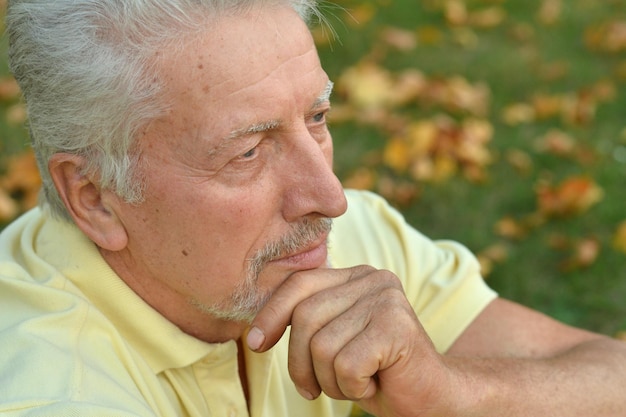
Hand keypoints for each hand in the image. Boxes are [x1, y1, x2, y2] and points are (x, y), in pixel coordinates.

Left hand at [247, 265, 456, 416]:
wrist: (432, 397)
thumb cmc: (375, 372)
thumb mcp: (333, 340)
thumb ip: (308, 322)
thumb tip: (253, 331)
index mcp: (355, 276)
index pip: (299, 284)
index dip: (270, 314)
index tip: (256, 344)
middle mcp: (372, 278)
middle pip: (304, 317)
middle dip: (301, 364)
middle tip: (319, 387)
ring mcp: (387, 299)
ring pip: (322, 347)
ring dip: (332, 381)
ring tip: (358, 381)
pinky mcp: (398, 326)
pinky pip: (346, 365)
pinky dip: (353, 387)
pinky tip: (374, 384)